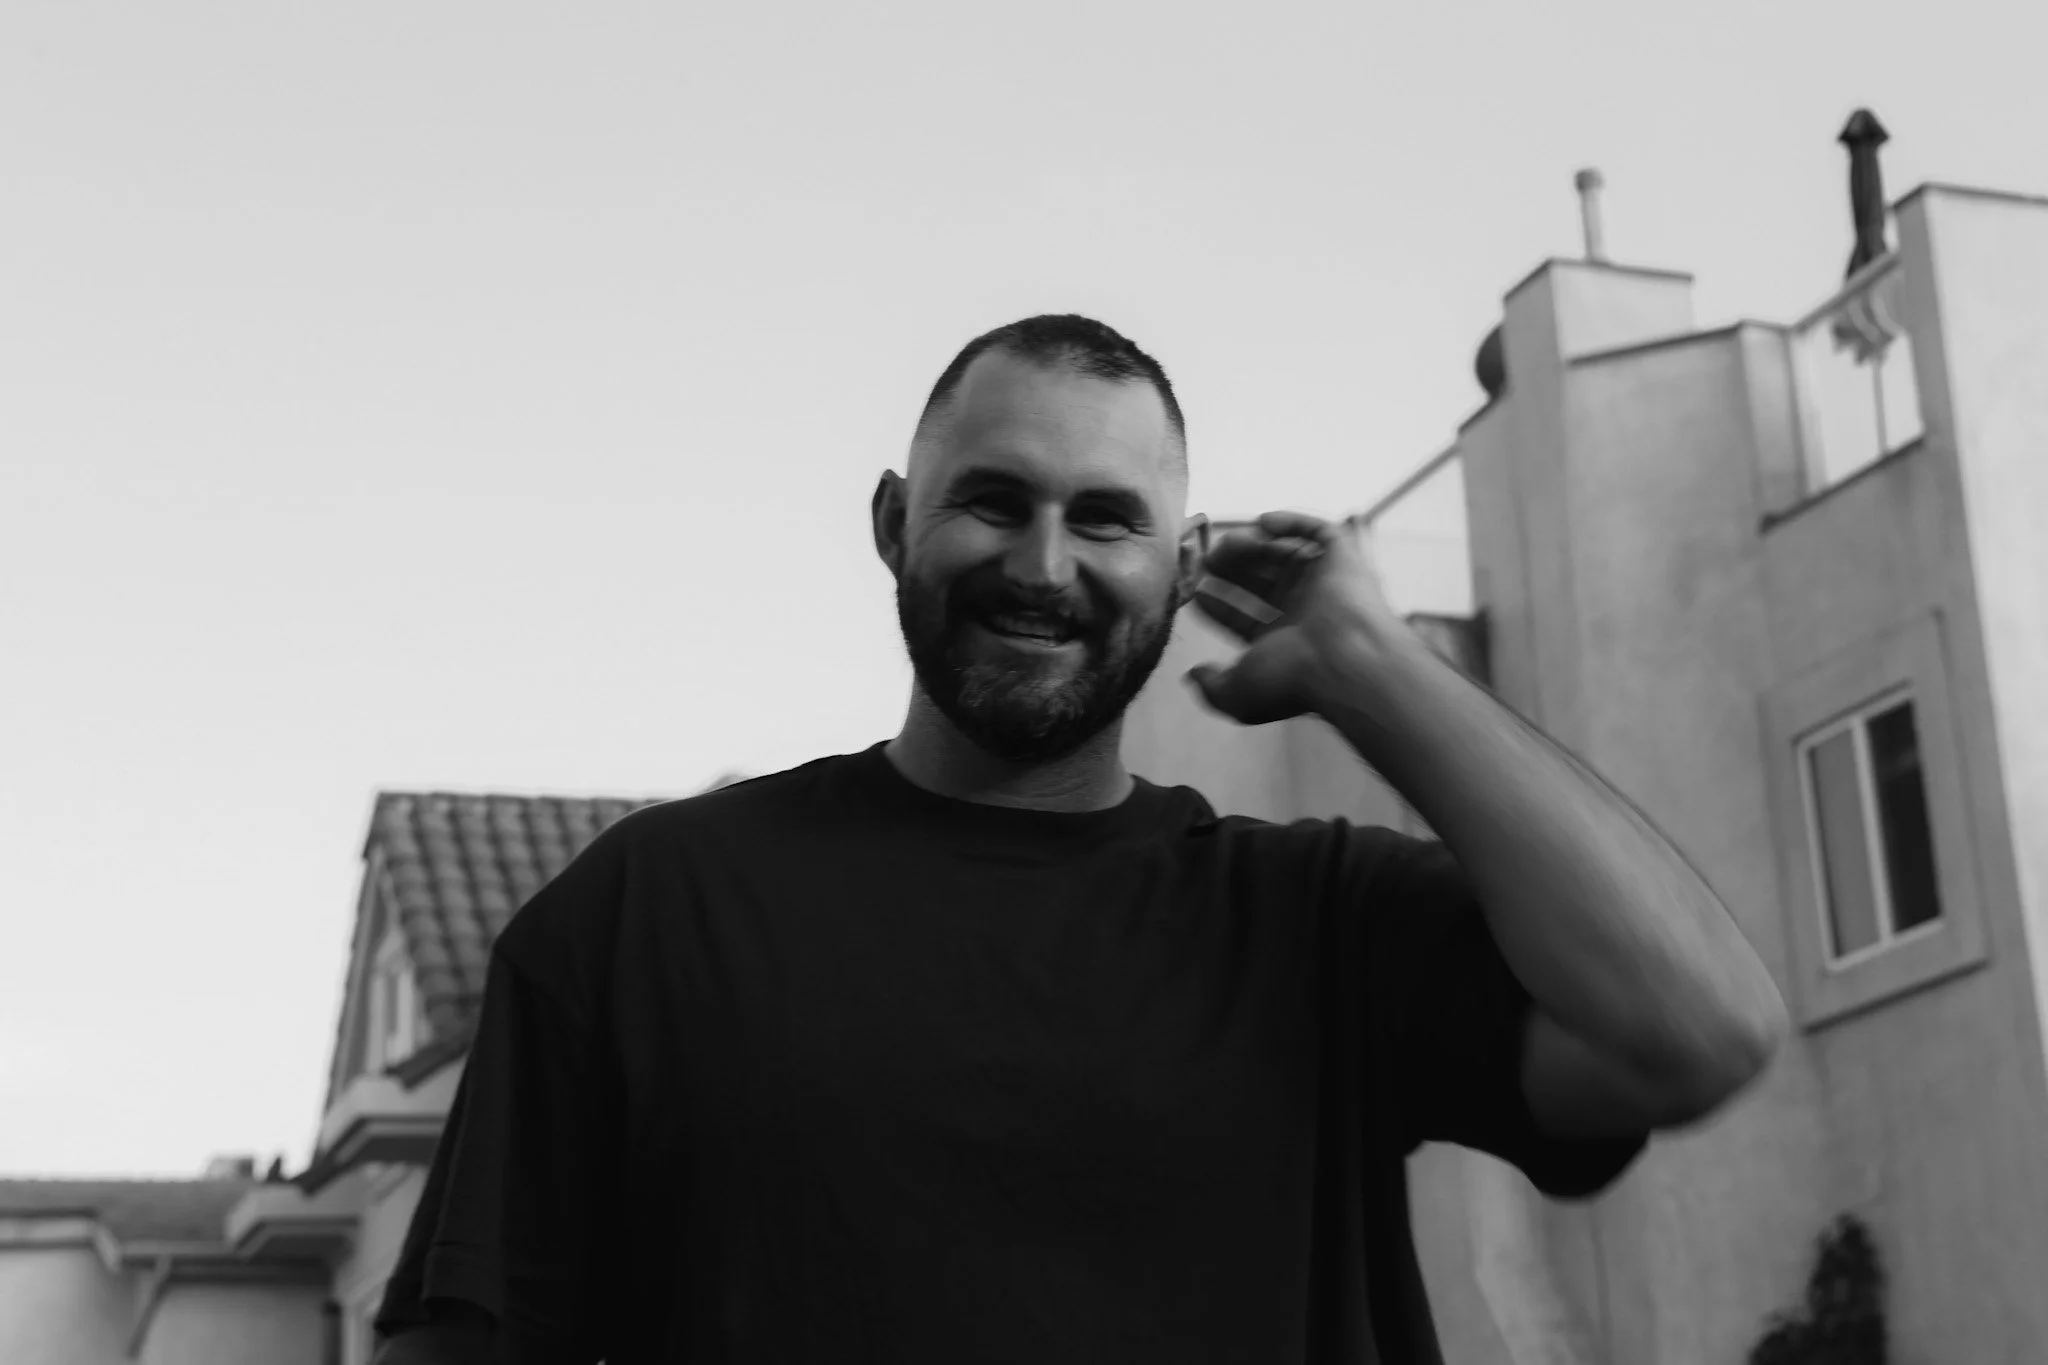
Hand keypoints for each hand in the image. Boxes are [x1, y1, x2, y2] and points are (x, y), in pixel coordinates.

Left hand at [1185, 511, 1407, 724]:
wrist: (1343, 660)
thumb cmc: (1291, 679)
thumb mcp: (1237, 695)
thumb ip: (1212, 688)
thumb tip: (1195, 674)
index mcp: (1284, 644)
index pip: (1246, 617)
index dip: (1219, 604)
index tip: (1196, 589)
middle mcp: (1305, 613)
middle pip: (1261, 581)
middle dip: (1231, 568)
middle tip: (1207, 559)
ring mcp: (1324, 586)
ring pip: (1283, 555)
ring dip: (1252, 545)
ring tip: (1228, 543)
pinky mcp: (1343, 560)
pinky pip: (1320, 532)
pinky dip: (1293, 522)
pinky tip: (1263, 523)